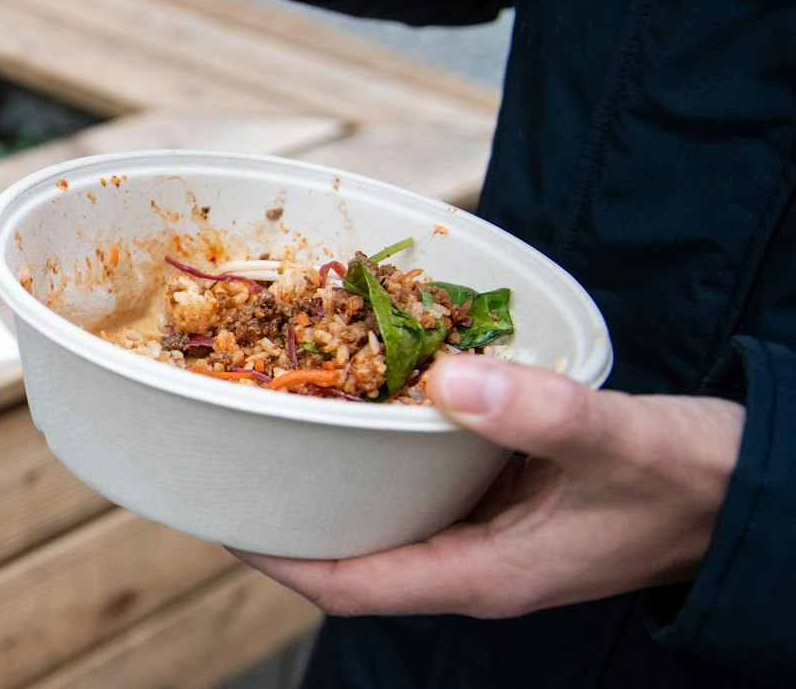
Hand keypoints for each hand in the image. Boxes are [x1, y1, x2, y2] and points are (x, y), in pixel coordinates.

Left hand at [234, 354, 744, 618]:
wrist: (758, 488)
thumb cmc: (695, 480)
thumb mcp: (620, 442)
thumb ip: (541, 414)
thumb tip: (450, 377)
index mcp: (483, 574)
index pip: (351, 585)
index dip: (279, 557)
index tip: (220, 515)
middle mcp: (472, 560)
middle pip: (352, 548)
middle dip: (289, 507)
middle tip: (230, 445)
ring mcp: (487, 530)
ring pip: (385, 509)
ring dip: (334, 467)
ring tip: (274, 408)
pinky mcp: (503, 496)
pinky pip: (425, 476)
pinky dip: (389, 437)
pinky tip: (366, 385)